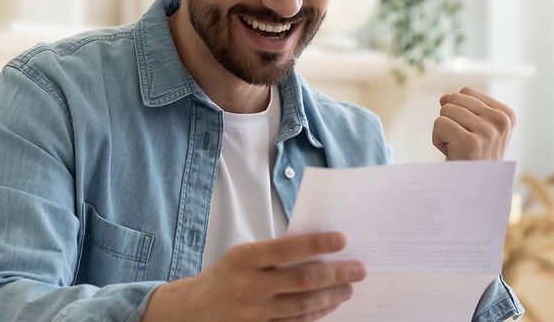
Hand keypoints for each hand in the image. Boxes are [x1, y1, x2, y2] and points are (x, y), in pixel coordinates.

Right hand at [141, 232, 365, 321]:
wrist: (194, 310)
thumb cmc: (225, 275)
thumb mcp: (243, 254)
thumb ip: (275, 253)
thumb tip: (317, 250)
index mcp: (245, 258)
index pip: (288, 248)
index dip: (318, 244)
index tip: (342, 240)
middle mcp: (250, 286)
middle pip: (303, 280)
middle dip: (337, 274)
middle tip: (359, 269)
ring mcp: (255, 313)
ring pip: (304, 306)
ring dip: (332, 296)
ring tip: (349, 288)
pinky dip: (316, 314)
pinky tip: (330, 305)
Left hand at [432, 86, 515, 159]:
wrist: (475, 190)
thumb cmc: (472, 157)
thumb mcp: (475, 128)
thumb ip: (462, 107)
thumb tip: (443, 97)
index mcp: (507, 114)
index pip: (465, 92)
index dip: (458, 112)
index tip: (471, 133)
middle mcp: (501, 121)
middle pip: (453, 99)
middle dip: (449, 120)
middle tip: (461, 142)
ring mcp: (488, 132)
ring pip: (445, 111)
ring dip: (443, 131)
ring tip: (457, 148)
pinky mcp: (470, 143)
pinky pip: (439, 124)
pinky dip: (437, 139)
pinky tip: (451, 153)